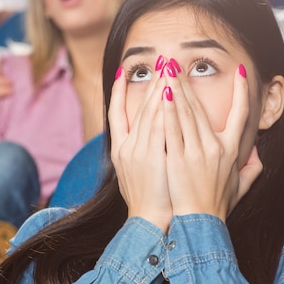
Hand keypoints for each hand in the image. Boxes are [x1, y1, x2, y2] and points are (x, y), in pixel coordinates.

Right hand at [108, 67, 172, 232]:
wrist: (150, 223)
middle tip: (159, 61)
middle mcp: (125, 147)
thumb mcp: (137, 177)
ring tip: (167, 67)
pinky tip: (168, 90)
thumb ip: (144, 155)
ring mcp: (136, 150)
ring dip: (158, 87)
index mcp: (120, 150)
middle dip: (149, 82)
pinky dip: (161, 107)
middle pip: (136, 107)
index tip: (122, 72)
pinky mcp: (149, 156)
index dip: (118, 91)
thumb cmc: (149, 202)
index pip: (115, 113)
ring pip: (147, 111)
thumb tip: (153, 142)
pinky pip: (156, 125)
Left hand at [163, 64, 262, 221]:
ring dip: (176, 89)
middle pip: (201, 108)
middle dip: (188, 82)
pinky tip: (163, 94)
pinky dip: (167, 111)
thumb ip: (253, 168)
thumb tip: (257, 153)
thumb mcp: (241, 186)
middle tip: (179, 63)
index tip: (241, 71)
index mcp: (231, 150)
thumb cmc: (218, 205)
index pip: (241, 114)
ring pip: (185, 114)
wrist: (200, 223)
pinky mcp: (178, 159)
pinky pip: (171, 129)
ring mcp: (195, 152)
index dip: (242, 91)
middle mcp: (214, 147)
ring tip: (168, 70)